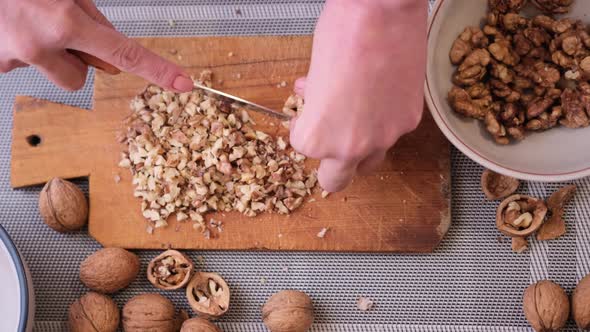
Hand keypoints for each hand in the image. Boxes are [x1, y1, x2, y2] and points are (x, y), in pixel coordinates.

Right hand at [0, 0, 192, 91]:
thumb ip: (90, 17)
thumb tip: (108, 51)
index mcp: (64, 21)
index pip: (125, 52)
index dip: (157, 70)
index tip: (182, 84)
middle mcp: (39, 45)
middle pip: (81, 78)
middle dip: (76, 59)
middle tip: (53, 24)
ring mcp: (13, 57)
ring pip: (52, 76)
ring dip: (51, 58)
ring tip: (29, 24)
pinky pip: (22, 66)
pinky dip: (22, 50)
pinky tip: (11, 27)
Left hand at [290, 0, 427, 191]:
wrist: (384, 11)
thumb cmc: (342, 33)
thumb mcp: (314, 71)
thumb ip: (314, 98)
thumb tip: (314, 96)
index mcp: (317, 137)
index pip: (303, 148)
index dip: (303, 126)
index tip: (307, 112)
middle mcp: (352, 147)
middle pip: (336, 180)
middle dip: (329, 166)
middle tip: (331, 143)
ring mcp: (385, 137)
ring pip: (370, 160)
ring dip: (360, 145)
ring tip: (359, 111)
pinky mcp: (410, 120)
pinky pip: (392, 132)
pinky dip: (385, 119)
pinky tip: (382, 93)